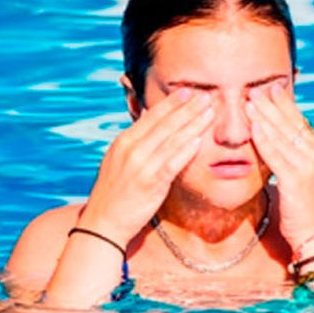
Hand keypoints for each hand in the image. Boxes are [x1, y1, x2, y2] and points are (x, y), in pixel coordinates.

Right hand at [81, 89, 213, 238]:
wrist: (103, 221)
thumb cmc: (115, 192)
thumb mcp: (119, 160)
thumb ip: (136, 141)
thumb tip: (151, 119)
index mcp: (124, 141)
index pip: (152, 116)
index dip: (172, 103)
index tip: (189, 91)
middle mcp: (131, 150)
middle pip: (165, 124)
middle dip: (187, 108)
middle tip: (206, 95)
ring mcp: (141, 166)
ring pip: (172, 140)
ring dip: (193, 124)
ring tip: (210, 112)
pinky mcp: (151, 183)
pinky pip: (172, 163)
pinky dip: (186, 150)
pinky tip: (199, 140)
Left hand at [246, 83, 313, 250]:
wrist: (310, 229)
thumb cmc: (298, 201)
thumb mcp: (293, 169)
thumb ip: (285, 150)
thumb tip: (270, 132)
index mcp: (313, 148)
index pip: (296, 118)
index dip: (282, 102)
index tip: (267, 86)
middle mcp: (313, 152)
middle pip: (288, 122)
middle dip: (270, 104)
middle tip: (254, 88)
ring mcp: (306, 164)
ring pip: (281, 134)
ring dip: (264, 116)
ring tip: (249, 101)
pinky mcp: (296, 178)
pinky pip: (276, 153)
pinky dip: (264, 138)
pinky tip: (253, 126)